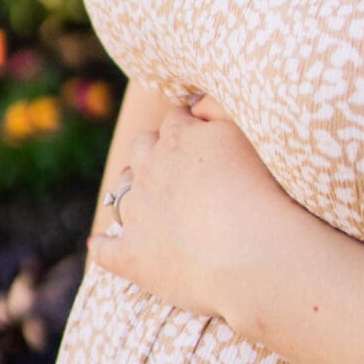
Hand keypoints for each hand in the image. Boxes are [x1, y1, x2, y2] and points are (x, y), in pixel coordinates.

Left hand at [86, 91, 297, 328]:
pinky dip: (103, 245)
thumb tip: (195, 106)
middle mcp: (149, 170)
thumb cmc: (261, 190)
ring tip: (150, 205)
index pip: (175, 121)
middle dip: (154, 154)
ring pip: (121, 194)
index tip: (201, 140)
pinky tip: (101, 244)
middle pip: (141, 149)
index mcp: (179, 138)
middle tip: (176, 170)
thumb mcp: (247, 130)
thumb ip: (218, 107)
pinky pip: (104, 249)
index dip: (188, 130)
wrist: (252, 255)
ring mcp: (136, 214)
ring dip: (132, 194)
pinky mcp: (131, 257)